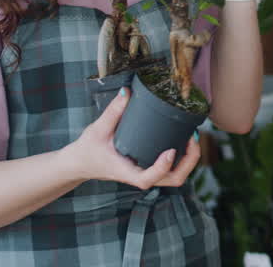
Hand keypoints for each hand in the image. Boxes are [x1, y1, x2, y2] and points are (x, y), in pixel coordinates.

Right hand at [62, 88, 201, 189]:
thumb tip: (126, 92)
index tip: (170, 150)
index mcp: (126, 171)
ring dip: (189, 160)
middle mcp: (139, 175)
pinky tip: (185, 139)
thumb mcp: (97, 129)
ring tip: (192, 136)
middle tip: (192, 137)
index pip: (147, 179)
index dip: (162, 167)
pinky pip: (172, 170)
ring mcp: (146, 173)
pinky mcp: (148, 168)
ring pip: (175, 177)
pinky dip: (184, 158)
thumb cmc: (88, 149)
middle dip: (189, 162)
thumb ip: (113, 111)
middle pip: (173, 180)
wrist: (81, 163)